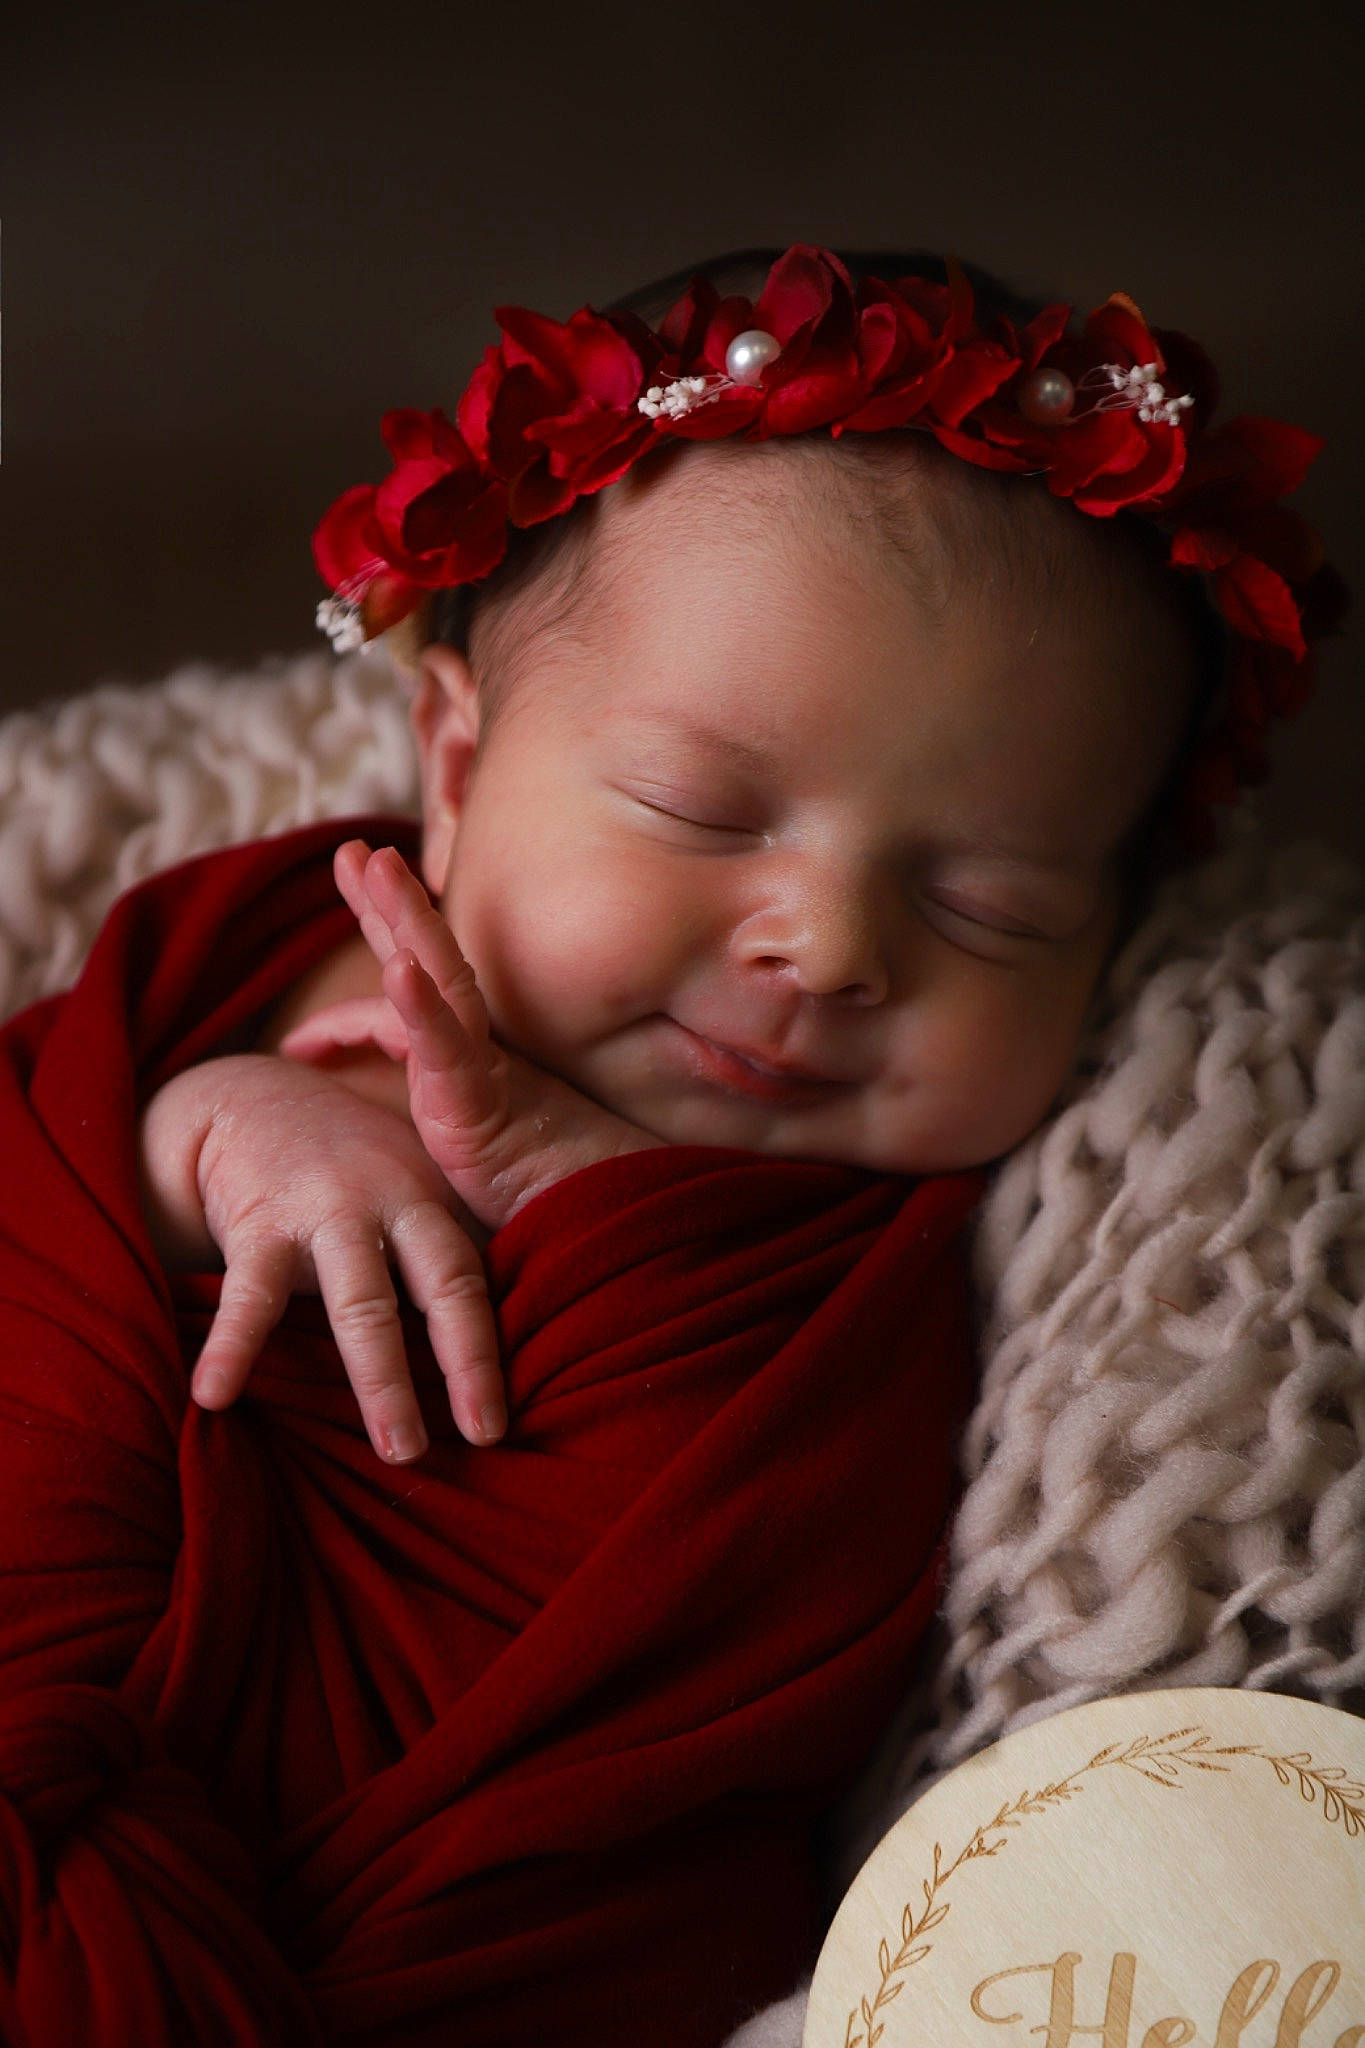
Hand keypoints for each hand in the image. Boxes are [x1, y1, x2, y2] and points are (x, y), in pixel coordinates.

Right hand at [141, 1056, 504, 1460]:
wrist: (250, 1100)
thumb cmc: (348, 1165)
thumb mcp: (406, 1188)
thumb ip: (436, 1254)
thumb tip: (499, 1343)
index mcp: (429, 1205)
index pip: (471, 1283)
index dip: (487, 1353)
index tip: (496, 1426)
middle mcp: (389, 1205)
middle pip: (438, 1291)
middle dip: (460, 1368)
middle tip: (480, 1441)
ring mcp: (326, 1212)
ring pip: (362, 1304)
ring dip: (381, 1381)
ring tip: (393, 1450)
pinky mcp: (259, 1223)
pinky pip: (247, 1295)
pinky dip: (230, 1346)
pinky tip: (213, 1396)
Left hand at [325, 839, 660, 1231]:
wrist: (603, 1237)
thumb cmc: (546, 1209)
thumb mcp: (474, 1169)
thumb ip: (446, 1147)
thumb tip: (408, 1160)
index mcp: (471, 1067)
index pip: (412, 1006)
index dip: (369, 983)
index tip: (309, 1023)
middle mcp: (477, 1057)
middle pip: (427, 961)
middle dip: (386, 905)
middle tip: (354, 853)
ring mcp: (480, 1074)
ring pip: (441, 979)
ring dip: (405, 919)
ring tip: (372, 867)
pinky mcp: (483, 1105)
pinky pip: (448, 1046)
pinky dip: (422, 1005)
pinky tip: (399, 967)